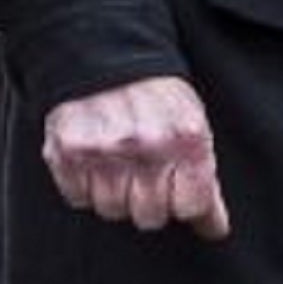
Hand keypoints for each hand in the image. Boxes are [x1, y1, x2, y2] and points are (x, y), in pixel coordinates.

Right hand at [42, 75, 230, 235]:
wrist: (105, 52)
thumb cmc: (157, 98)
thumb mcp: (193, 127)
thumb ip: (205, 179)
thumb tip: (216, 230)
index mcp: (186, 138)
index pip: (190, 208)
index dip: (183, 201)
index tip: (175, 187)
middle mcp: (145, 145)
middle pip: (150, 217)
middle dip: (148, 201)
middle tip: (143, 173)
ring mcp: (103, 149)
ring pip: (112, 211)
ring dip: (115, 194)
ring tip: (117, 163)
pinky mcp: (66, 151)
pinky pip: (78, 198)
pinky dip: (84, 185)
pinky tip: (93, 159)